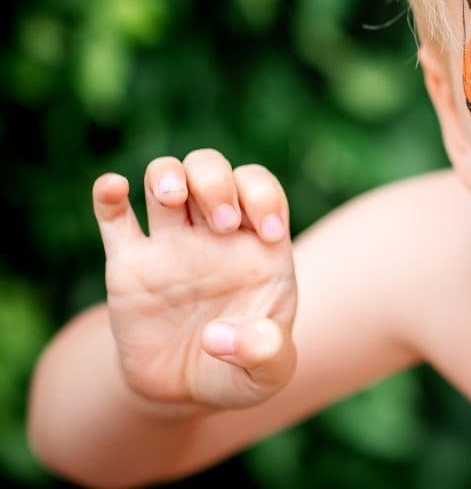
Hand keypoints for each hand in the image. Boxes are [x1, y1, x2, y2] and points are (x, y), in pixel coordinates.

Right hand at [92, 149, 297, 412]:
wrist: (185, 392)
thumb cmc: (238, 372)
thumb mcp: (267, 376)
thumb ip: (266, 355)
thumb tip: (221, 338)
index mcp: (257, 246)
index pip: (261, 188)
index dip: (265, 196)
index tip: (269, 234)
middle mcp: (213, 234)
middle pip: (211, 169)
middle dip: (216, 182)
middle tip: (222, 224)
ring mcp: (170, 245)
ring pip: (165, 177)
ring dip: (169, 174)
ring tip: (172, 199)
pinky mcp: (128, 265)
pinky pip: (114, 216)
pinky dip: (109, 195)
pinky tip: (114, 187)